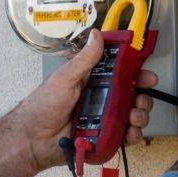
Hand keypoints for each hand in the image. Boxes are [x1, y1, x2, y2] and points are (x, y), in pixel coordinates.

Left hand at [0, 30, 157, 176]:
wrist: (32, 140)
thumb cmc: (42, 108)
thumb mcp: (64, 78)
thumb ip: (84, 60)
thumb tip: (97, 36)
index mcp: (92, 81)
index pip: (121, 73)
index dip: (136, 72)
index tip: (145, 73)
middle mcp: (100, 99)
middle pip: (131, 95)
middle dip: (142, 96)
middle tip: (141, 97)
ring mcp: (103, 119)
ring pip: (132, 115)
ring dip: (140, 115)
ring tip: (134, 115)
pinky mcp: (103, 137)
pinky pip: (124, 136)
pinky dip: (132, 134)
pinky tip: (131, 132)